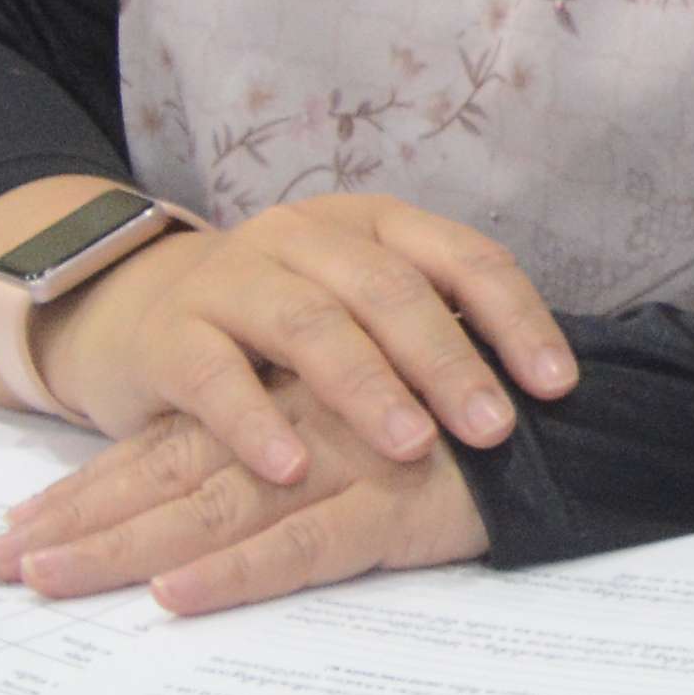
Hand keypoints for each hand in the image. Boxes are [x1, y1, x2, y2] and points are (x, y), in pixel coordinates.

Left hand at [0, 393, 483, 613]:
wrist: (591, 426)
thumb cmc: (483, 434)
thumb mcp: (380, 430)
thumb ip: (305, 450)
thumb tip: (212, 520)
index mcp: (295, 406)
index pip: (171, 448)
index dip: (91, 489)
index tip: (16, 530)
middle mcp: (306, 426)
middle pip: (169, 477)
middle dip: (78, 523)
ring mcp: (347, 464)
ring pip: (213, 510)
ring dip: (123, 547)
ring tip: (48, 580)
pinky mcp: (397, 509)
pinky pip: (302, 546)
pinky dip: (236, 573)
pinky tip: (176, 597)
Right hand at [28, 195, 575, 480]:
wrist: (135, 311)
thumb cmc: (279, 328)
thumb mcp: (359, 311)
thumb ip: (430, 337)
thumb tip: (538, 400)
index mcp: (374, 226)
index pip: (463, 258)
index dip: (516, 318)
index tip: (558, 387)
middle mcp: (306, 236)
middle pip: (390, 290)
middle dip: (449, 361)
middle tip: (493, 429)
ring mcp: (233, 276)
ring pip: (309, 324)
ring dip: (367, 388)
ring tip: (412, 446)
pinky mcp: (169, 332)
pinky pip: (214, 375)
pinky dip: (255, 422)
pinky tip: (291, 468)